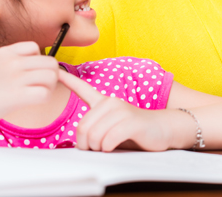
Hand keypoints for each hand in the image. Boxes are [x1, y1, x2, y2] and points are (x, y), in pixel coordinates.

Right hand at [0, 42, 59, 129]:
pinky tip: (34, 102)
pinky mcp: (16, 96)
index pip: (35, 48)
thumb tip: (32, 70)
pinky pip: (45, 93)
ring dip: (50, 87)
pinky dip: (45, 98)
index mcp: (5, 52)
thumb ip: (10, 64)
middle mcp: (13, 62)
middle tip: (40, 86)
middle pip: (50, 61)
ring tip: (38, 94)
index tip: (29, 73)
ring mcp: (15, 77)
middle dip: (51, 75)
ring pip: (52, 75)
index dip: (37, 61)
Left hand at [59, 70, 173, 151]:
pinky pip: (108, 140)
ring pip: (94, 136)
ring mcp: (121, 110)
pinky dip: (108, 149)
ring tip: (107, 148)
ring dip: (98, 149)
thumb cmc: (136, 132)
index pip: (83, 89)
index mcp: (104, 102)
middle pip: (82, 127)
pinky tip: (114, 147)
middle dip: (86, 145)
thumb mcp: (111, 129)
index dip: (68, 80)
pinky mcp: (131, 121)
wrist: (165, 128)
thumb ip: (95, 131)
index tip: (56, 71)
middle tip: (96, 149)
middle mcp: (111, 102)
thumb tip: (78, 144)